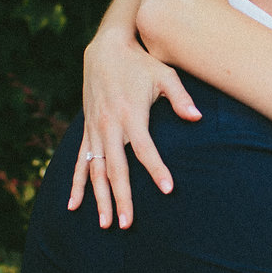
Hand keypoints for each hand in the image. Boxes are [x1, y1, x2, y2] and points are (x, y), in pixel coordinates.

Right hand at [67, 33, 200, 228]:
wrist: (105, 49)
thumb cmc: (141, 63)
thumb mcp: (165, 74)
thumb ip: (180, 98)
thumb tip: (198, 117)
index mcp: (131, 115)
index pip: (144, 149)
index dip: (156, 169)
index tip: (167, 189)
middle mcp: (110, 125)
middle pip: (116, 168)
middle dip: (121, 197)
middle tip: (127, 224)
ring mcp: (95, 130)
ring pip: (96, 171)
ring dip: (99, 198)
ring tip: (105, 224)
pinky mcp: (87, 131)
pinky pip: (80, 162)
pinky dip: (76, 184)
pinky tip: (74, 206)